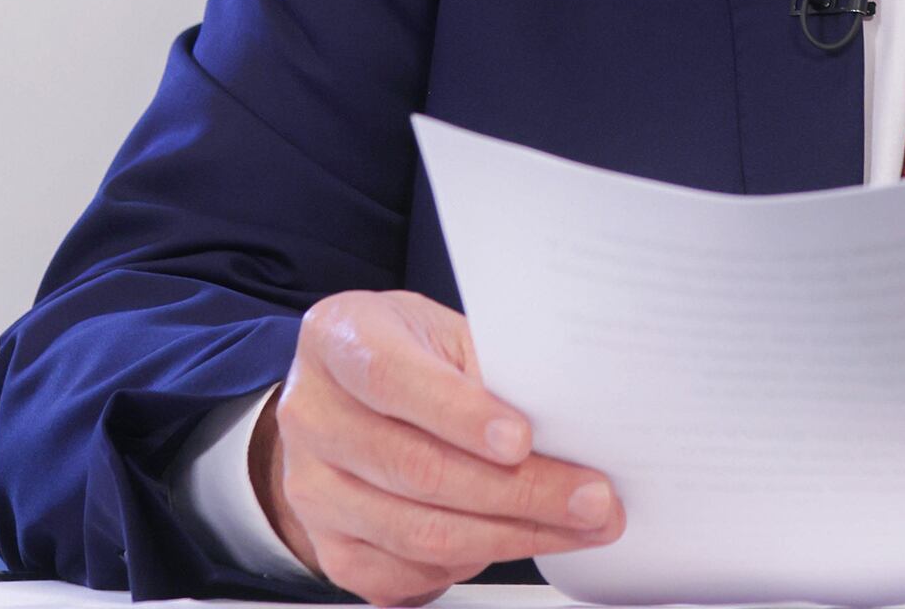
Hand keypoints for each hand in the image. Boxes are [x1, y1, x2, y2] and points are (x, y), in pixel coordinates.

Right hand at [254, 289, 624, 605]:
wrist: (347, 396)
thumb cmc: (411, 352)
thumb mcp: (445, 331)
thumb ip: (490, 365)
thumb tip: (568, 414)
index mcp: (340, 339)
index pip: (393, 380)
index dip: (460, 414)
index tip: (524, 439)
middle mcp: (312, 416)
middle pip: (417, 469)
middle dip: (520, 491)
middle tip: (592, 498)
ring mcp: (313, 489)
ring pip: (419, 532)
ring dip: (512, 535)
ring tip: (578, 526)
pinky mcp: (330, 546)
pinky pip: (406, 573)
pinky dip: (471, 564)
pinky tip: (517, 539)